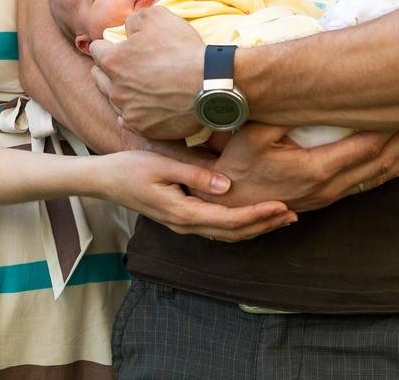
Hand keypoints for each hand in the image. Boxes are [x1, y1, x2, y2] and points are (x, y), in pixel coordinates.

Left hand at [88, 6, 204, 139]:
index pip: (96, 49)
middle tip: (127, 64)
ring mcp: (128, 111)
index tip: (121, 45)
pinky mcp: (143, 128)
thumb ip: (134, 20)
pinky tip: (144, 105)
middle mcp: (115, 89)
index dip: (108, 44)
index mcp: (113, 61)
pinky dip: (133, 112)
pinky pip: (127, 120)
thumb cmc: (182, 49)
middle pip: (99, 76)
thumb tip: (127, 30)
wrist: (209, 84)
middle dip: (108, 68)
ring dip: (121, 90)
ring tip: (140, 84)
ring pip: (114, 98)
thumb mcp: (157, 16)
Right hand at [93, 150, 295, 242]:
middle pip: (234, 232)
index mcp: (183, 213)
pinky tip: (251, 217)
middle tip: (293, 214)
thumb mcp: (162, 164)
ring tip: (280, 217)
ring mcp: (184, 225)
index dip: (259, 214)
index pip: (230, 219)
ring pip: (227, 234)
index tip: (282, 205)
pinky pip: (217, 229)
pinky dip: (239, 225)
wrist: (104, 180)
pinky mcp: (182, 219)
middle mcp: (186, 225)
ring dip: (255, 227)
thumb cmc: (130, 167)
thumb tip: (228, 184)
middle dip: (265, 224)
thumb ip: (195, 174)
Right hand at [210, 122, 398, 209]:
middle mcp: (328, 186)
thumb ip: (283, 114)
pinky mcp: (322, 201)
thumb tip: (306, 91)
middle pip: (377, 165)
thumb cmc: (237, 164)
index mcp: (316, 168)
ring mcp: (326, 197)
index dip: (389, 132)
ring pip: (373, 179)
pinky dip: (383, 176)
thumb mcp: (254, 133)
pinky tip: (396, 169)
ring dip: (398, 160)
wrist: (227, 203)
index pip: (365, 148)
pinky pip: (361, 189)